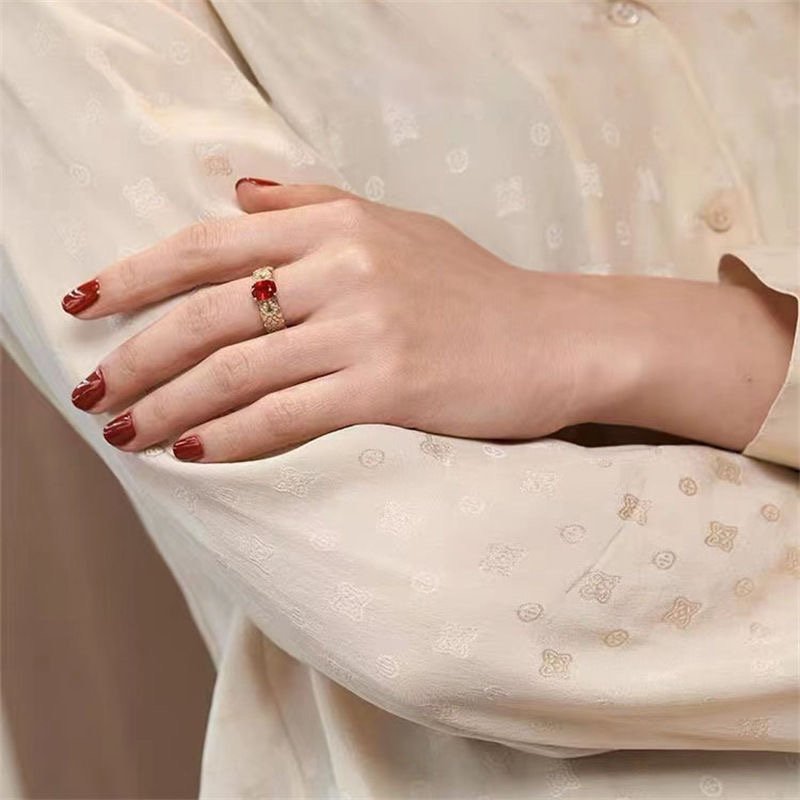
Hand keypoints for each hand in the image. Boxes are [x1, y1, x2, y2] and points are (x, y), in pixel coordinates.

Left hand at [63, 181, 597, 461]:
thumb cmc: (476, 290)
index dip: (136, 274)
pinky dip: (231, 438)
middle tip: (94, 392)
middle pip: (208, 312)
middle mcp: (344, 266)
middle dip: (138, 355)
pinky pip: (287, 415)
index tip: (87, 304)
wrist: (558, 337)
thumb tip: (237, 194)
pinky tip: (192, 454)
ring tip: (125, 432)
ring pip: (236, 370)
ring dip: (168, 406)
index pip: (210, 245)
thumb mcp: (397, 226)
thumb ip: (314, 203)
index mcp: (338, 223)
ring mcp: (366, 326)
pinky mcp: (390, 385)